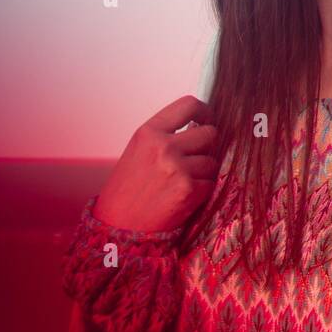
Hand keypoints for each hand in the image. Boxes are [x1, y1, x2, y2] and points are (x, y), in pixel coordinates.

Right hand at [91, 95, 218, 232]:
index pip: (188, 105)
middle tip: (195, 159)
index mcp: (149, 132)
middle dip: (207, 147)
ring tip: (183, 183)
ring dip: (204, 172)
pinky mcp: (189, 189)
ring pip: (212, 161)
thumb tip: (199, 126)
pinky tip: (183, 197)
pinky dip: (202, 191)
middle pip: (209, 133)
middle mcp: (163, 146)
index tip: (207, 119)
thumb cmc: (127, 190)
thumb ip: (165, 136)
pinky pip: (210, 183)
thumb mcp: (138, 151)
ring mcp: (177, 167)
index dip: (204, 111)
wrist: (118, 226)